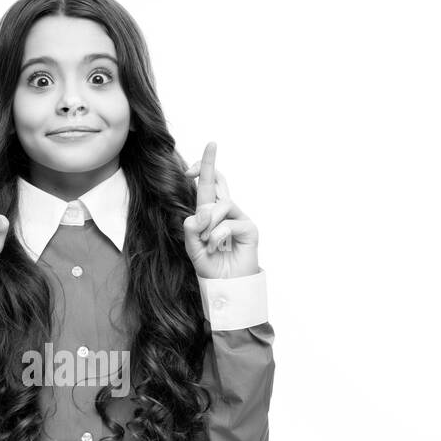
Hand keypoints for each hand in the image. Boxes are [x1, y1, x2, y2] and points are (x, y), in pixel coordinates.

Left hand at [183, 142, 258, 277]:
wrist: (227, 287)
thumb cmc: (211, 268)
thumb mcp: (193, 249)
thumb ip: (191, 231)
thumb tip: (199, 213)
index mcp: (209, 215)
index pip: (208, 187)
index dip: (204, 168)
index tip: (198, 157)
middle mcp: (225, 213)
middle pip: (219, 182)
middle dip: (208, 165)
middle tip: (204, 153)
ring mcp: (239, 218)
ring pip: (220, 205)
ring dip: (208, 223)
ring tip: (206, 241)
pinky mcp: (249, 228)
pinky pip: (228, 223)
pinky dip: (217, 236)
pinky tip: (215, 247)